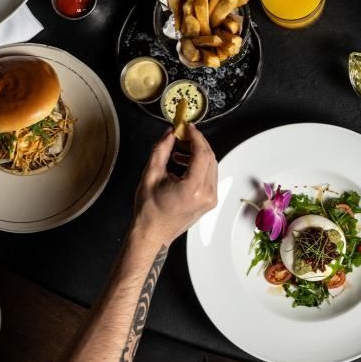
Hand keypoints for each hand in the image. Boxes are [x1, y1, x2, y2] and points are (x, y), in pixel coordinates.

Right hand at [131, 124, 217, 246]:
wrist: (152, 234)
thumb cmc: (149, 210)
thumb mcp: (150, 175)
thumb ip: (161, 150)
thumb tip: (170, 133)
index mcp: (192, 189)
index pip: (202, 153)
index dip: (195, 137)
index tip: (187, 127)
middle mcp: (206, 195)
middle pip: (210, 158)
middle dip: (197, 143)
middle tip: (183, 135)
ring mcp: (210, 200)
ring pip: (211, 167)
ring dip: (198, 155)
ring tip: (178, 153)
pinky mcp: (209, 202)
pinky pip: (209, 177)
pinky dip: (199, 167)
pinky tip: (183, 164)